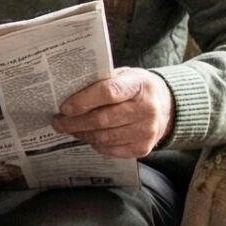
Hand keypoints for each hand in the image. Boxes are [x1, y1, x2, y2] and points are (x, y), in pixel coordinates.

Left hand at [52, 67, 173, 158]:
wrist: (167, 106)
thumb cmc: (137, 88)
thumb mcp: (125, 75)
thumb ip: (101, 82)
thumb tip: (66, 93)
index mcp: (139, 84)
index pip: (108, 92)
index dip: (83, 101)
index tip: (64, 107)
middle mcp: (146, 109)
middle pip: (102, 119)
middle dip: (74, 122)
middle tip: (58, 122)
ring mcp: (146, 131)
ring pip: (104, 137)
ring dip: (82, 134)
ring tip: (69, 129)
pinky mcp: (143, 148)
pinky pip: (111, 150)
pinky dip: (95, 144)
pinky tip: (88, 137)